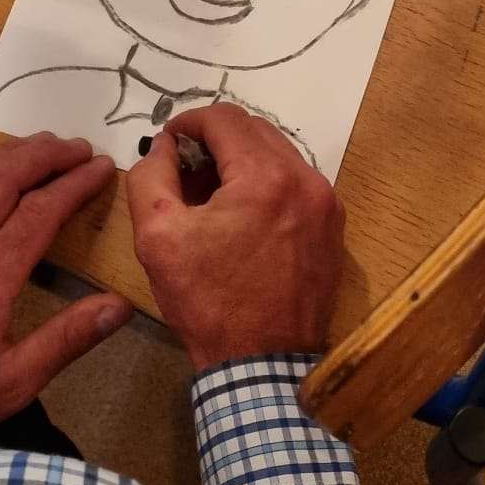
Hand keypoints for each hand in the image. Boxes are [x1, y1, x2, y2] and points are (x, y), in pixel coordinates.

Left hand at [0, 135, 129, 443]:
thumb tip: (120, 306)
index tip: (104, 168)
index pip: (38, 213)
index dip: (74, 185)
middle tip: (81, 147)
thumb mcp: (13, 383)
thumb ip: (67, 340)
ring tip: (46, 146)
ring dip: (11, 154)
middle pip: (2, 180)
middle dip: (45, 156)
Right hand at [127, 104, 344, 371]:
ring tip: (210, 194)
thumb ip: (151, 176)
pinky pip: (296, 185)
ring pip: (278, 155)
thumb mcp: (158, 236)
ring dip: (242, 161)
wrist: (261, 365)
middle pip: (255, 131)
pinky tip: (241, 216)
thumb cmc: (207, 302)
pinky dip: (266, 185)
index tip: (167, 141)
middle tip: (184, 167)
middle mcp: (306, 181)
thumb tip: (162, 146)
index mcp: (265, 178)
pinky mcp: (333, 228)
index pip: (224, 119)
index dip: (188, 122)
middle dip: (215, 140)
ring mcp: (326, 205)